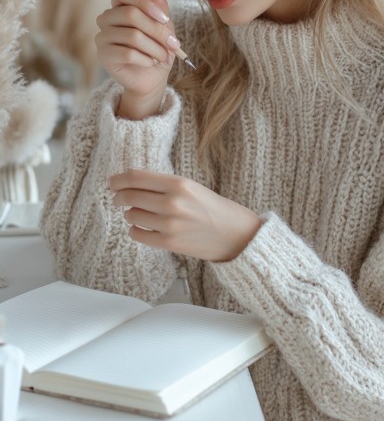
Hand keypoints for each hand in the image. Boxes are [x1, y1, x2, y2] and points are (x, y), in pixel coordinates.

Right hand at [95, 0, 181, 117]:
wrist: (152, 78)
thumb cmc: (157, 49)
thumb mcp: (165, 28)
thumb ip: (160, 10)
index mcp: (119, 7)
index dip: (142, 1)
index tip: (164, 18)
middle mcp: (106, 19)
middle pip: (131, 14)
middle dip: (157, 30)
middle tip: (173, 44)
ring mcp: (102, 37)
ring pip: (132, 36)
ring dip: (155, 48)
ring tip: (164, 56)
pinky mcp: (103, 55)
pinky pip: (128, 53)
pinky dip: (146, 59)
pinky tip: (151, 63)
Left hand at [110, 169, 262, 261]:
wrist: (234, 234)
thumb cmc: (211, 207)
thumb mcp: (190, 187)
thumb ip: (162, 184)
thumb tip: (128, 182)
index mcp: (179, 183)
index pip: (136, 177)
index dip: (119, 179)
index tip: (113, 182)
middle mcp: (172, 202)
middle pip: (129, 195)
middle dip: (120, 196)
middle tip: (119, 197)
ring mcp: (170, 224)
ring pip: (131, 215)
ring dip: (130, 213)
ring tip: (140, 213)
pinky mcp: (169, 243)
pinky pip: (137, 234)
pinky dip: (135, 229)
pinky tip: (144, 227)